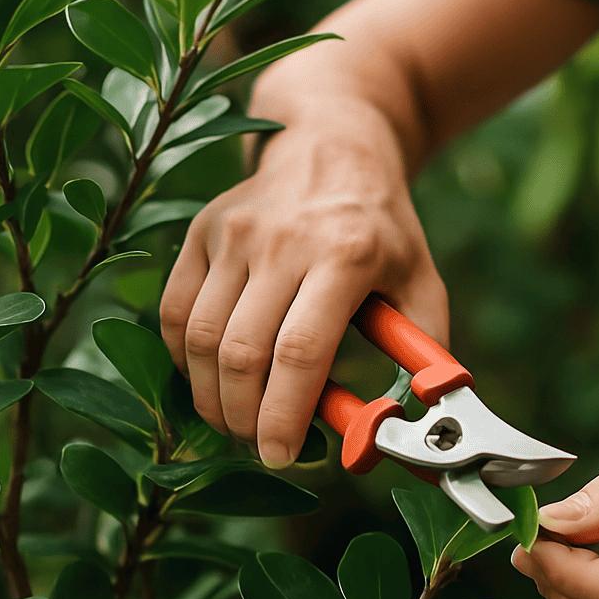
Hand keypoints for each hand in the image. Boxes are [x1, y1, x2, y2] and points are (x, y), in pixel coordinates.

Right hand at [159, 96, 446, 466]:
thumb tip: (405, 428)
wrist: (332, 145)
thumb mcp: (422, 283)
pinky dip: (185, 361)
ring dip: (211, 398)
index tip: (281, 453)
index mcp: (345, 253)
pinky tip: (211, 380)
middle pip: (241, 353)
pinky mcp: (200, 231)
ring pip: (199, 340)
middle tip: (260, 444)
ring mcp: (232, 232)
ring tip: (237, 420)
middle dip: (245, 417)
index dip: (283, 414)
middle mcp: (281, 240)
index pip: (299, 352)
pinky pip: (174, 313)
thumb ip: (423, 357)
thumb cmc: (382, 229)